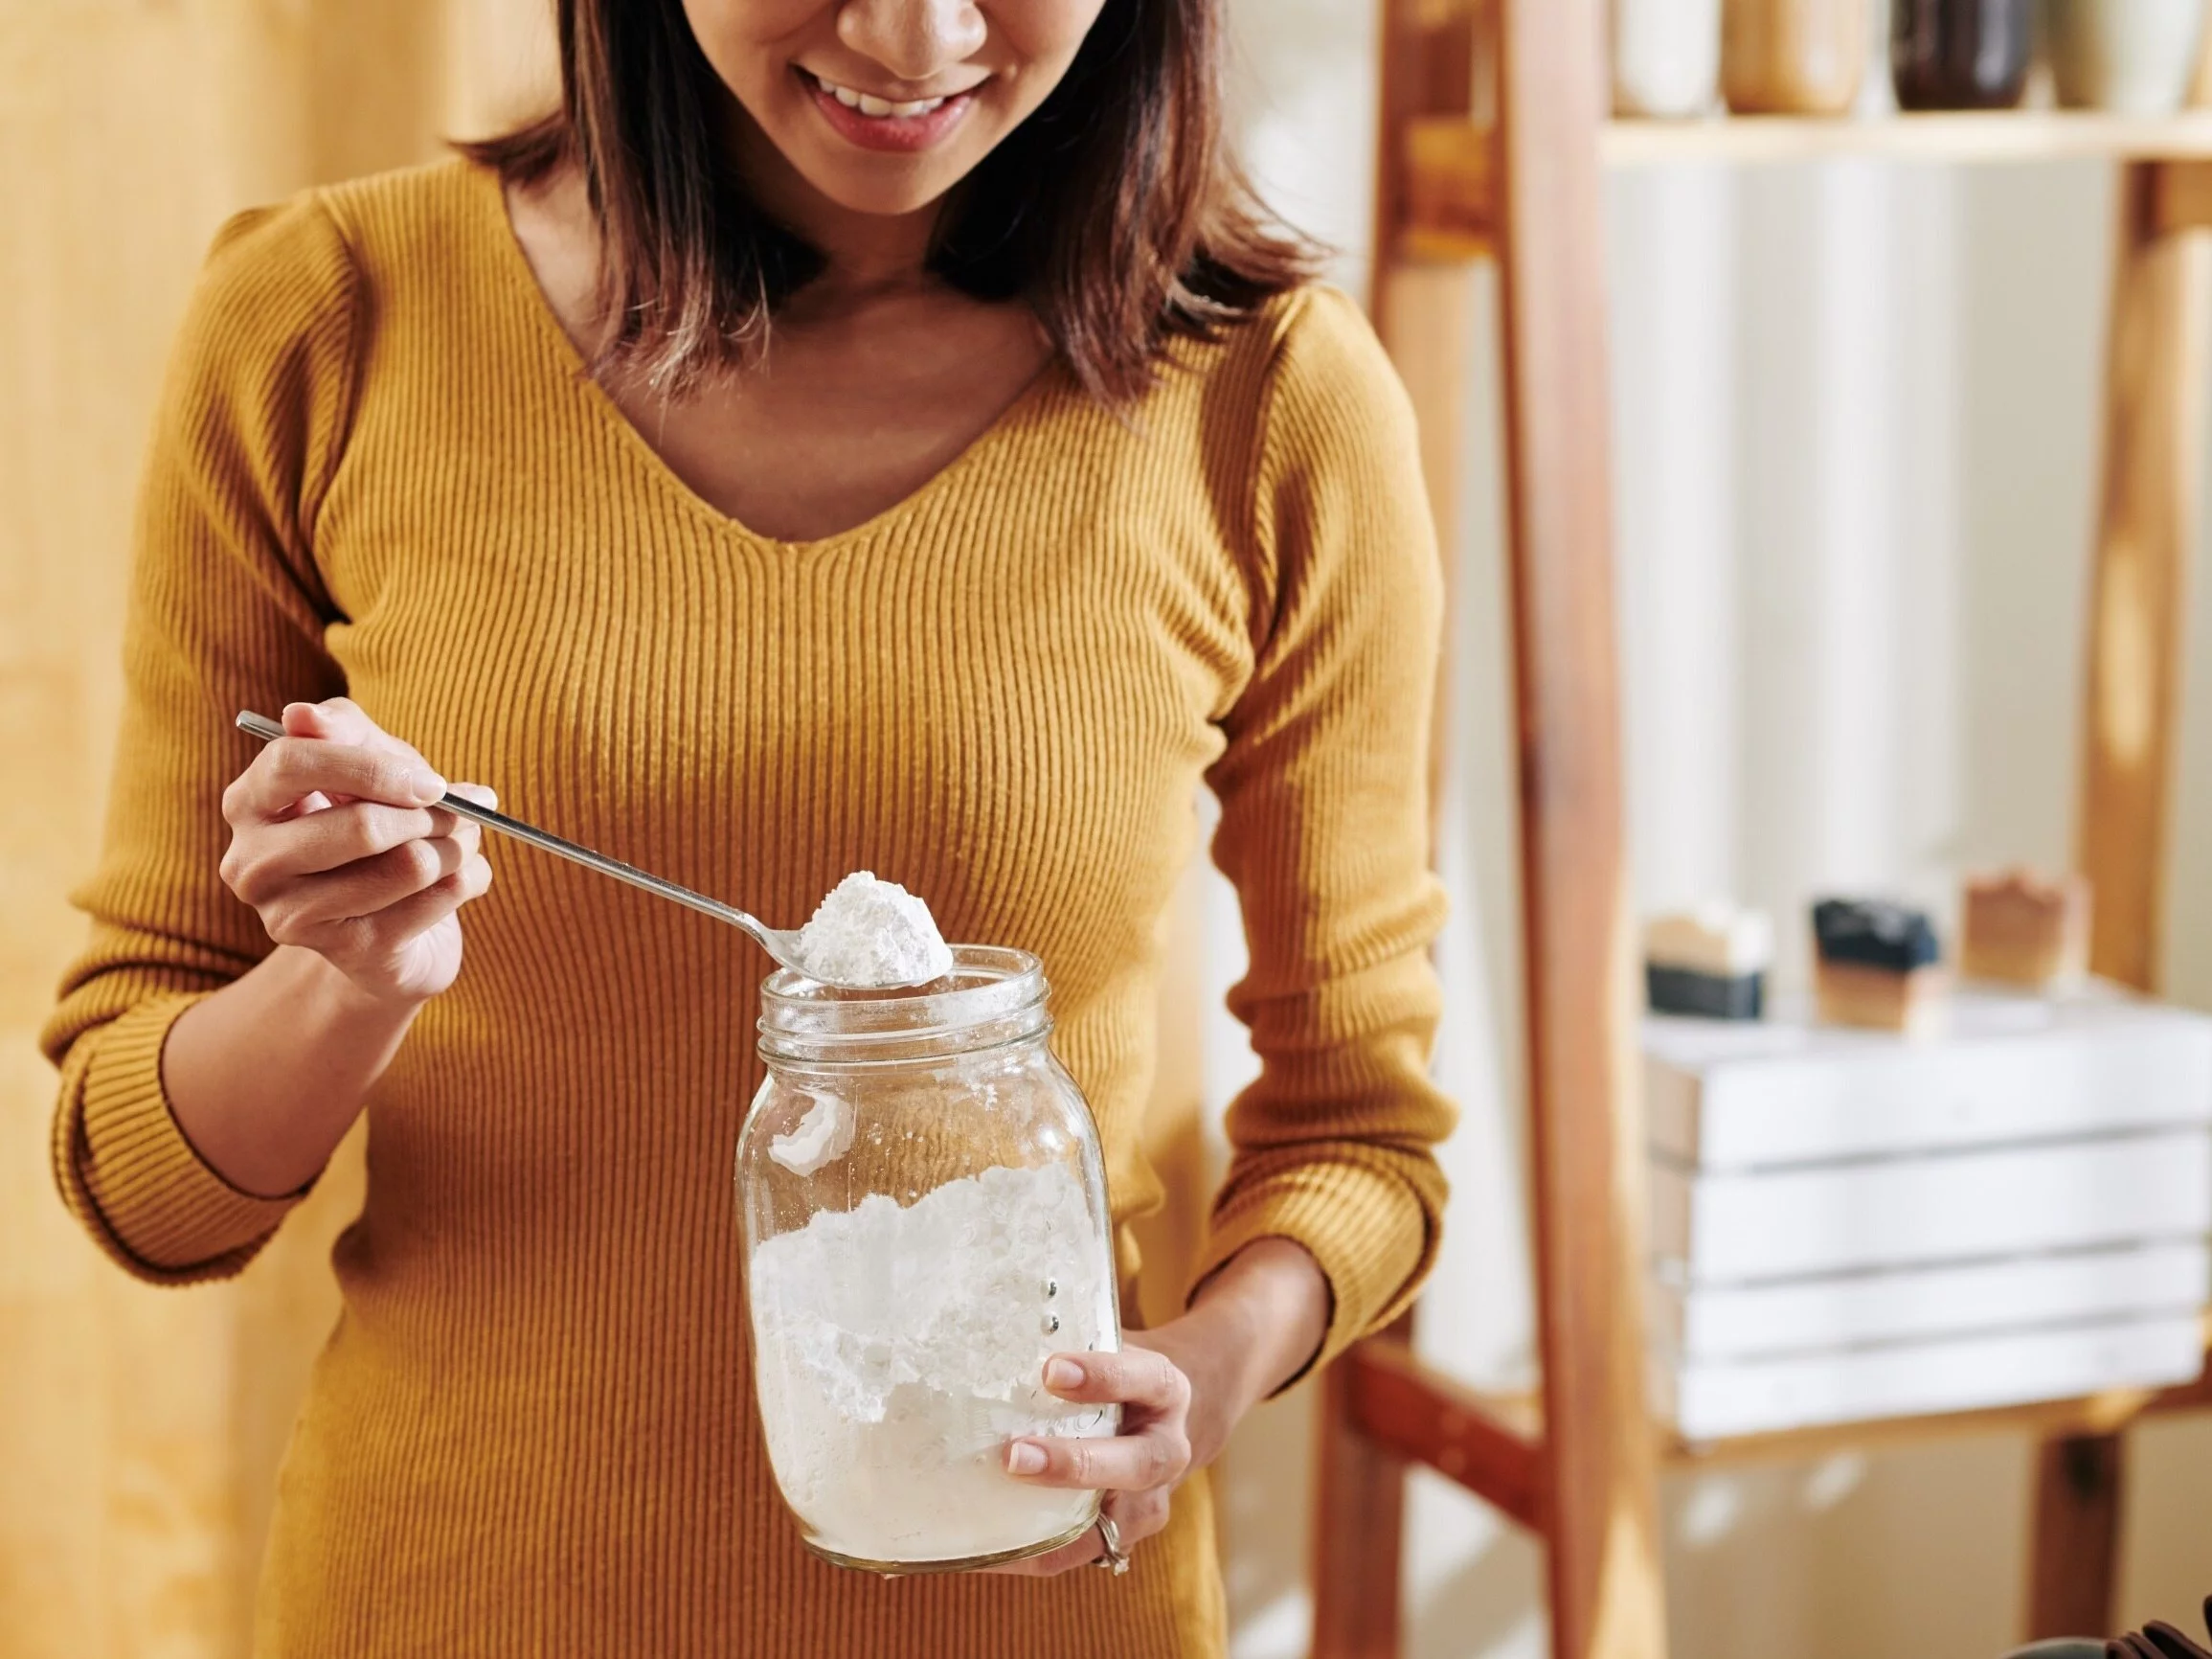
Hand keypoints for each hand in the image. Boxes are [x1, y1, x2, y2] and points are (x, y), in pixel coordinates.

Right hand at [218, 698, 494, 1007]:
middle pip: (361, 827)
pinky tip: (460, 879)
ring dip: (456, 848)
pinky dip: (467, 880)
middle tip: (464, 812)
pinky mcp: (345, 953)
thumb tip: (302, 714)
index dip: (372, 767)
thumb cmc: (376, 825)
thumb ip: (343, 731)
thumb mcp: (366, 764)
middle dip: (432, 815)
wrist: (391, 927)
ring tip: (461, 844)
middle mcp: (252, 864)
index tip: (429, 781)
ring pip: (408, 866)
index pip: (293, 764)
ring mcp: (291, 916)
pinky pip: (434, 901)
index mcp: (248, 804)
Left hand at [988, 1337, 1192, 1576]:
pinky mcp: (1121, 1536)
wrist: (1161, 1417)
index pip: (1143, 1380)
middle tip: (1015, 1453)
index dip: (1101, 1376)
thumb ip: (1069, 1342)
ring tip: (992, 1514)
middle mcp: (1167, 1450)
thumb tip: (991, 1332)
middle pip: (1135, 1464)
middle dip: (1075, 1463)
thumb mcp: (1109, 1347)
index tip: (1051, 1370)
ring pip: (1109, 1523)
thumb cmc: (1117, 1375)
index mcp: (1165, 1390)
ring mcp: (1149, 1500)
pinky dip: (1032, 1554)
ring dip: (1050, 1522)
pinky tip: (985, 1547)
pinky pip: (1077, 1553)